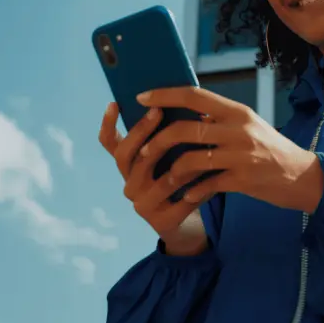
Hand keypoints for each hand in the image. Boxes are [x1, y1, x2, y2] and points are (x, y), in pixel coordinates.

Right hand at [98, 103, 208, 254]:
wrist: (187, 222)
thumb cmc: (180, 180)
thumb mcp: (171, 156)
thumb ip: (169, 135)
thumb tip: (179, 100)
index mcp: (130, 167)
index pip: (110, 145)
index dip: (108, 125)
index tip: (114, 103)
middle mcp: (130, 185)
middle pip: (127, 157)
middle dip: (141, 132)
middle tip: (158, 111)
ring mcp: (143, 206)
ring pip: (159, 179)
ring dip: (181, 161)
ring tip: (200, 144)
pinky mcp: (162, 223)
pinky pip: (182, 202)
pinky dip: (200, 188)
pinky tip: (215, 178)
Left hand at [135, 87, 323, 213]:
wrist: (303, 176)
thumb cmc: (272, 149)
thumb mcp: (250, 126)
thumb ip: (221, 121)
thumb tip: (185, 115)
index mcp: (238, 112)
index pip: (194, 96)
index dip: (164, 95)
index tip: (142, 97)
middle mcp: (239, 130)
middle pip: (185, 129)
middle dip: (157, 141)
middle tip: (145, 151)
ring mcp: (241, 156)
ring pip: (190, 160)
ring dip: (171, 172)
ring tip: (165, 179)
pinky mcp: (243, 180)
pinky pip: (206, 185)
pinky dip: (193, 192)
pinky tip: (188, 196)